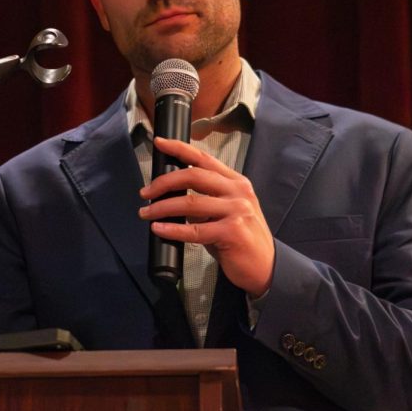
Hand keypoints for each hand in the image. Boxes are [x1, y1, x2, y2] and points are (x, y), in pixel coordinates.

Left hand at [138, 136, 275, 295]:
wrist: (266, 267)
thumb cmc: (242, 239)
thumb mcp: (228, 210)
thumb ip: (207, 198)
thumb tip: (171, 194)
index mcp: (236, 182)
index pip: (204, 158)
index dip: (180, 148)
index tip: (160, 143)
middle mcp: (238, 192)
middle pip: (193, 175)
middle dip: (164, 182)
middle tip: (145, 192)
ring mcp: (237, 211)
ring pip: (189, 203)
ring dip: (162, 207)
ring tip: (146, 213)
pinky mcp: (232, 232)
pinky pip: (194, 229)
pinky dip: (172, 229)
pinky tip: (159, 229)